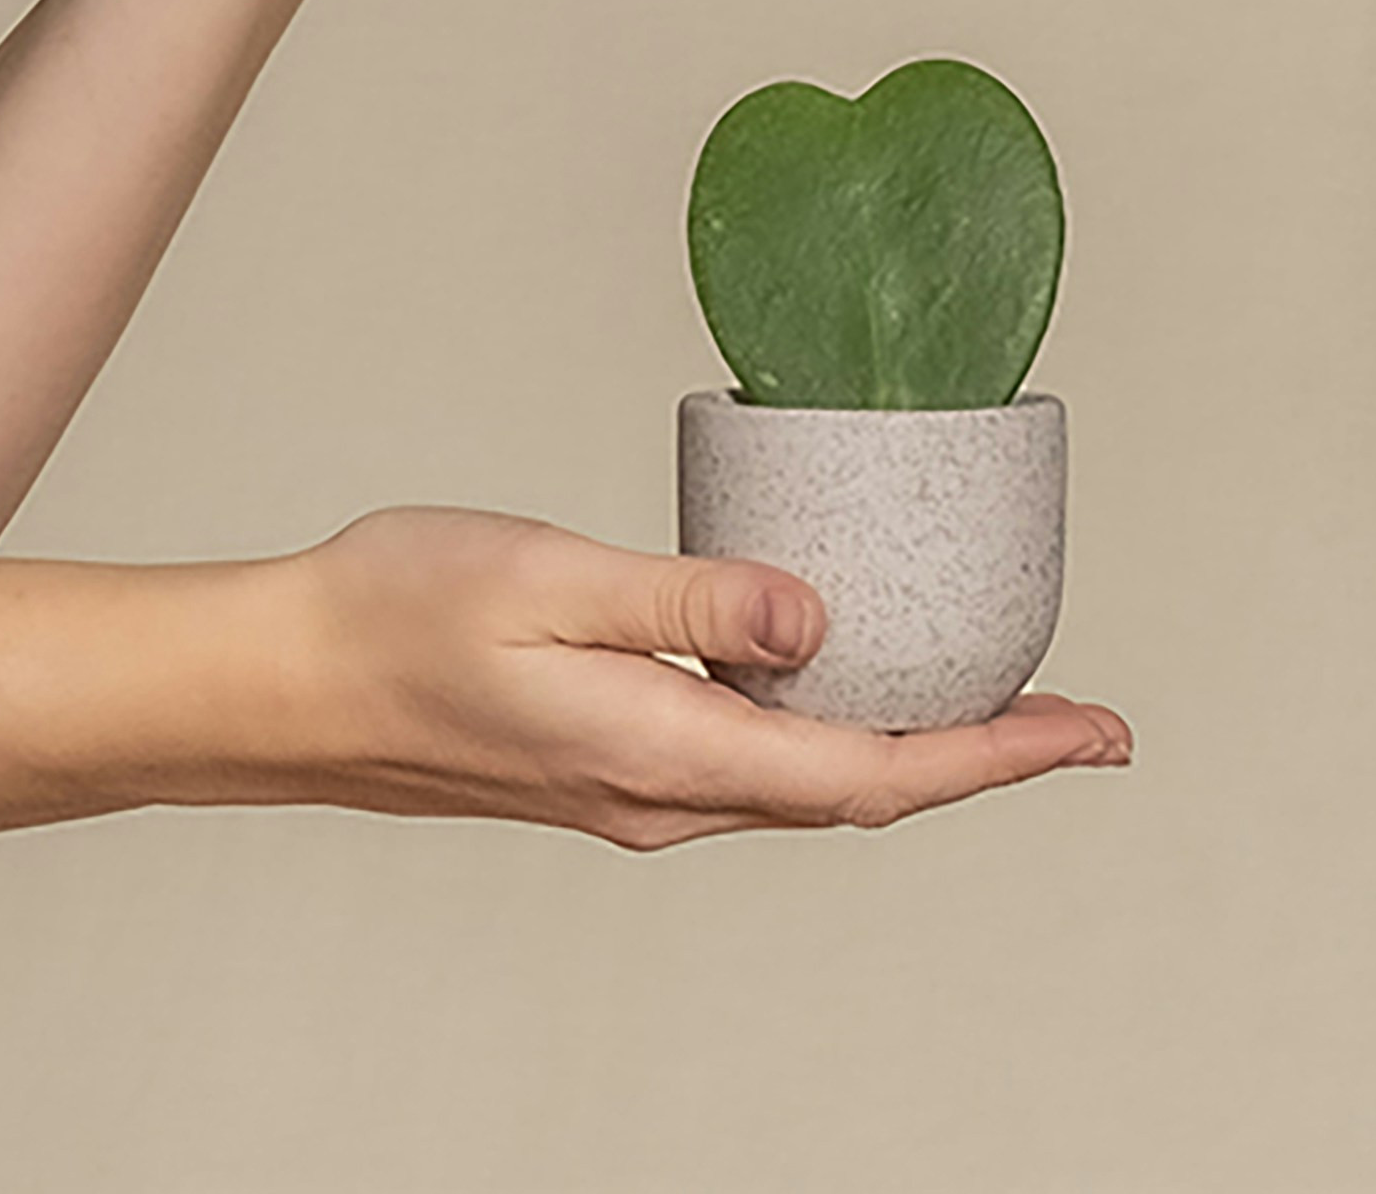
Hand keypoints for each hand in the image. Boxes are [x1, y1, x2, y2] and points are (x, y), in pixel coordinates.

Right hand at [274, 508, 1131, 847]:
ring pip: (813, 777)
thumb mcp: (552, 579)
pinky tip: (851, 672)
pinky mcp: (611, 759)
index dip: (996, 755)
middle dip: (987, 755)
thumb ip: (689, 600)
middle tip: (1089, 721)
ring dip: (917, 741)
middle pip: (864, 786)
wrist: (283, 680)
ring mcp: (637, 788)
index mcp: (664, 758)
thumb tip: (818, 620)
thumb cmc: (400, 613)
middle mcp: (664, 796)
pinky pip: (760, 757)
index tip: (1093, 733)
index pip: (871, 770)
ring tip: (1004, 695)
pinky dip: (837, 724)